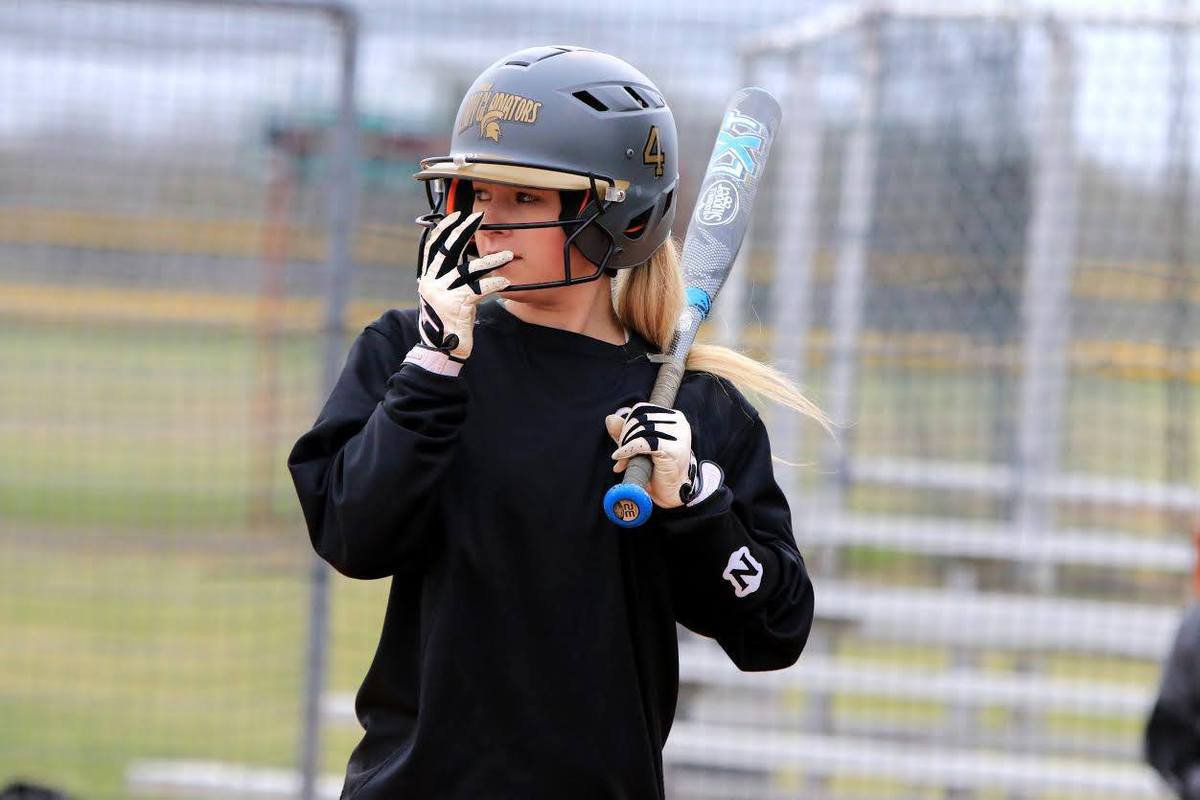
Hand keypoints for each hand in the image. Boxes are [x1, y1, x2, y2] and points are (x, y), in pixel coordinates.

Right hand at [417, 211, 510, 361]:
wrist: (442, 351)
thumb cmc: (447, 322)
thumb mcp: (443, 296)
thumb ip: (448, 277)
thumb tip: (461, 254)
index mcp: (427, 279)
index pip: (433, 247)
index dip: (445, 229)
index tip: (458, 215)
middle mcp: (431, 284)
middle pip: (448, 250)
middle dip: (464, 231)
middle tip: (479, 217)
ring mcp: (443, 295)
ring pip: (469, 270)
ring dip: (491, 260)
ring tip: (508, 254)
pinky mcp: (457, 306)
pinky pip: (479, 290)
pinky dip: (494, 284)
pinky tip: (505, 281)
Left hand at [606, 403, 722, 509]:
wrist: (671, 492)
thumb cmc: (657, 469)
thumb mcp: (639, 446)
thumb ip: (626, 432)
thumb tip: (609, 418)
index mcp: (674, 417)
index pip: (641, 410)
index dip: (627, 425)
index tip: (624, 444)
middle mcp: (678, 423)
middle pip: (639, 419)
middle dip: (625, 436)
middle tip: (621, 456)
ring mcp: (678, 436)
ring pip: (639, 430)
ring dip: (625, 446)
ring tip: (623, 462)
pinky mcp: (672, 450)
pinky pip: (643, 443)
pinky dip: (627, 450)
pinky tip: (619, 458)